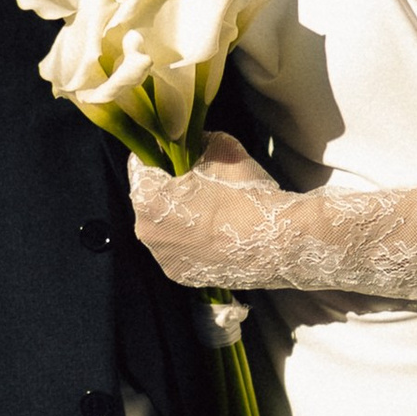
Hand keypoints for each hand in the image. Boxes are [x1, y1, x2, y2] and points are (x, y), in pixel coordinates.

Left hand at [126, 130, 281, 282]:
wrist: (277, 241)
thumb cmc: (244, 192)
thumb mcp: (220, 147)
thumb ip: (197, 139)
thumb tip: (192, 141)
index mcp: (147, 199)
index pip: (139, 164)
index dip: (159, 152)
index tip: (176, 149)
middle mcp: (146, 232)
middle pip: (150, 198)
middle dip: (169, 186)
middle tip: (199, 179)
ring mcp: (163, 258)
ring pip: (164, 225)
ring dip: (179, 214)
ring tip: (211, 208)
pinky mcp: (182, 276)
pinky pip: (179, 248)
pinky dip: (191, 238)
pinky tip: (216, 231)